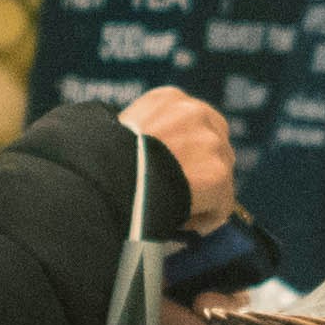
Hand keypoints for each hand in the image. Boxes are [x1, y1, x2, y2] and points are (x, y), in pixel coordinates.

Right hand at [118, 89, 236, 231]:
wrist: (105, 177)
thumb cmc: (103, 162)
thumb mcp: (121, 133)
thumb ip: (147, 137)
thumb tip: (155, 163)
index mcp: (168, 99)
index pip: (193, 122)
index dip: (186, 150)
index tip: (173, 171)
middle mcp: (194, 112)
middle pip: (213, 145)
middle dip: (200, 170)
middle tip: (179, 194)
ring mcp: (210, 142)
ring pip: (219, 175)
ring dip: (202, 196)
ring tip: (177, 213)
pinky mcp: (217, 174)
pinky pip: (221, 204)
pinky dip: (206, 218)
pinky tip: (183, 225)